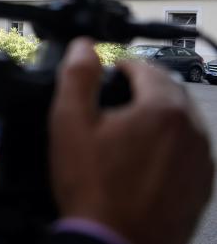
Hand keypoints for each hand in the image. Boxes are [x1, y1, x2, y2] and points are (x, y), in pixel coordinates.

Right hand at [50, 38, 213, 243]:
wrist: (115, 243)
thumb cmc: (94, 189)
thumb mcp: (70, 124)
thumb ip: (77, 77)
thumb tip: (84, 47)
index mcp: (162, 109)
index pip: (146, 67)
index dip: (122, 64)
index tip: (107, 70)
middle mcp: (191, 130)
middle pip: (169, 91)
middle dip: (143, 88)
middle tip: (114, 97)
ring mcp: (200, 160)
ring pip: (182, 121)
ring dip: (158, 116)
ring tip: (127, 130)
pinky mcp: (201, 185)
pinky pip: (189, 151)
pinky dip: (169, 145)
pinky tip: (142, 160)